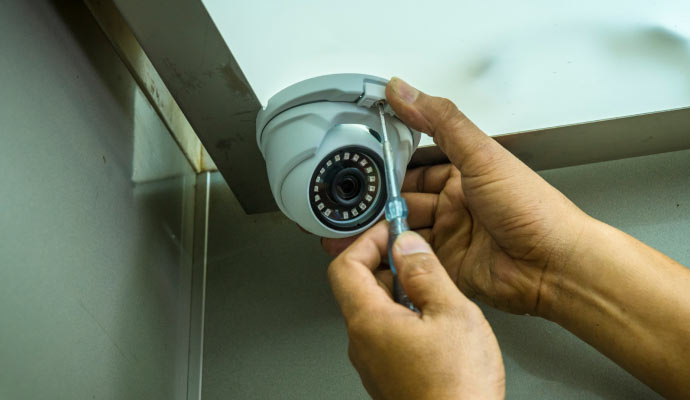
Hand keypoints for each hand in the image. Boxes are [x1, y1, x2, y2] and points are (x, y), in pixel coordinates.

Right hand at [325, 78, 589, 316]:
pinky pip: (412, 260)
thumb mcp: (482, 155)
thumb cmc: (533, 209)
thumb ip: (441, 121)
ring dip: (380, 233)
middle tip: (351, 206)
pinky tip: (377, 254)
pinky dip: (393, 258)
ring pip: (403, 232)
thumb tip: (406, 91)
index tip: (363, 166)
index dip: (389, 166)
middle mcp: (456, 205)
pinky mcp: (448, 268)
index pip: (415, 165)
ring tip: (354, 232)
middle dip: (379, 204)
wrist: (555, 265)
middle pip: (404, 201)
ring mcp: (451, 237)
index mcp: (464, 174)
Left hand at [328, 222, 504, 399]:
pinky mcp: (388, 374)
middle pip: (359, 286)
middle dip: (387, 262)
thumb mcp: (452, 314)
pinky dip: (405, 314)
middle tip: (416, 252)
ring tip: (434, 287)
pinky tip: (436, 320)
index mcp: (369, 321)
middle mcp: (363, 342)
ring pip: (376, 309)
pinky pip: (388, 332)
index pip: (344, 265)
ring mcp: (374, 361)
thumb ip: (426, 272)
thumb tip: (408, 245)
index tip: (391, 229)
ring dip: (400, 289)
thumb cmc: (456, 389)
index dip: (367, 240)